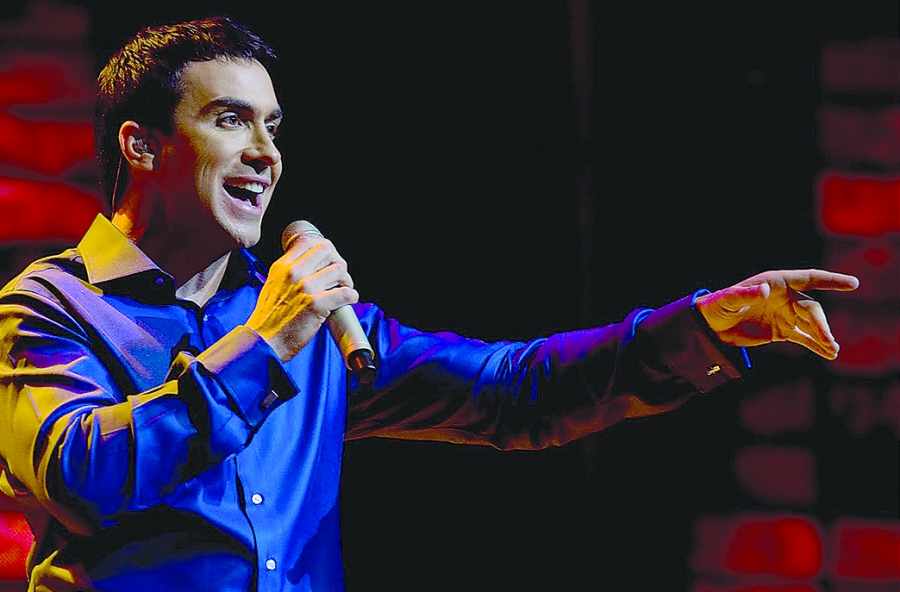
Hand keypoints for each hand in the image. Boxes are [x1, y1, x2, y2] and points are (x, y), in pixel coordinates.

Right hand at [245, 235, 357, 360]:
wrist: (262, 342)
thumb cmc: (268, 319)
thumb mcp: (273, 285)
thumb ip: (289, 273)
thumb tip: (313, 267)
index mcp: (282, 266)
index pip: (309, 242)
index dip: (325, 249)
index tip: (329, 261)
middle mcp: (293, 273)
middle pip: (327, 250)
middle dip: (338, 262)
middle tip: (339, 277)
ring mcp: (305, 287)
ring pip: (339, 270)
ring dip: (346, 281)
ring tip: (343, 290)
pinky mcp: (316, 304)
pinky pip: (346, 293)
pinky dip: (351, 296)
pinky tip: (348, 300)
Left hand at [695, 269, 858, 358]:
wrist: (711, 326)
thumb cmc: (718, 306)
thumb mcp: (728, 300)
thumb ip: (745, 295)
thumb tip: (765, 290)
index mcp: (776, 282)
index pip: (809, 278)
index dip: (831, 280)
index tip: (853, 284)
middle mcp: (785, 297)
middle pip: (811, 308)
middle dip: (821, 324)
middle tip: (829, 342)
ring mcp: (785, 314)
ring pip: (811, 324)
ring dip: (822, 336)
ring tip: (832, 351)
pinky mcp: (782, 331)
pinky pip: (804, 337)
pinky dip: (815, 345)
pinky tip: (827, 354)